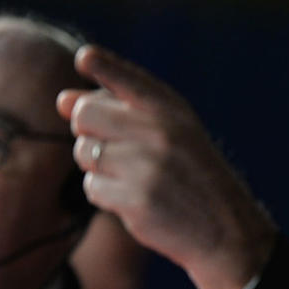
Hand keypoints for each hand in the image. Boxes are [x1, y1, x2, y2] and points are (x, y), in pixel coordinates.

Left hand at [56, 45, 275, 288]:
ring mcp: (147, 167)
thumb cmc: (192, 175)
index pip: (122, 76)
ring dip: (99, 168)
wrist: (226, 228)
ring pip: (83, 153)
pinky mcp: (136, 200)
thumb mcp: (172, 133)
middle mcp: (160, 133)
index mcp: (172, 110)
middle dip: (89, 133)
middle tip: (118, 149)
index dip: (98, 64)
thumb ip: (120, 110)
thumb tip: (62, 99)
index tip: (85, 59)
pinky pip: (92, 187)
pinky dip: (107, 195)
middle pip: (84, 115)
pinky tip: (136, 200)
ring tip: (135, 178)